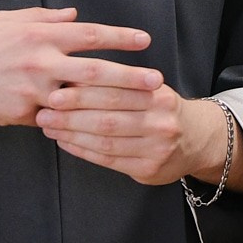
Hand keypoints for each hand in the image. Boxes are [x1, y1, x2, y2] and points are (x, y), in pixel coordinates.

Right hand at [0, 7, 158, 127]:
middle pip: (95, 71)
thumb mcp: (8, 20)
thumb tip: (74, 15)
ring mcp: (34, 91)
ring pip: (81, 100)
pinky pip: (55, 119)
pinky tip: (96, 128)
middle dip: (129, 77)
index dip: (120, 38)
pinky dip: (74, 121)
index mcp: (40, 35)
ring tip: (137, 110)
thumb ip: (44, 17)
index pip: (90, 35)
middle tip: (156, 82)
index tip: (144, 41)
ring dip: (111, 106)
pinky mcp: (23, 114)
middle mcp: (41, 61)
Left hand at [36, 84, 242, 188]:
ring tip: (48, 126)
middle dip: (72, 113)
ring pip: (106, 140)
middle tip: (44, 109)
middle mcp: (160, 120)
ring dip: (72, 133)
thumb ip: (120, 82)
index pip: (116, 90)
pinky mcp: (148, 169)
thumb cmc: (161, 109)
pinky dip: (83, 150)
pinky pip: (108, 159)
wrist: (198, 139)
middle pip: (108, 116)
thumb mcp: (150, 88)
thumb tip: (74, 74)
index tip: (56, 88)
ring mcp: (156, 147)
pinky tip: (65, 142)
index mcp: (158, 94)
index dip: (83, 91)